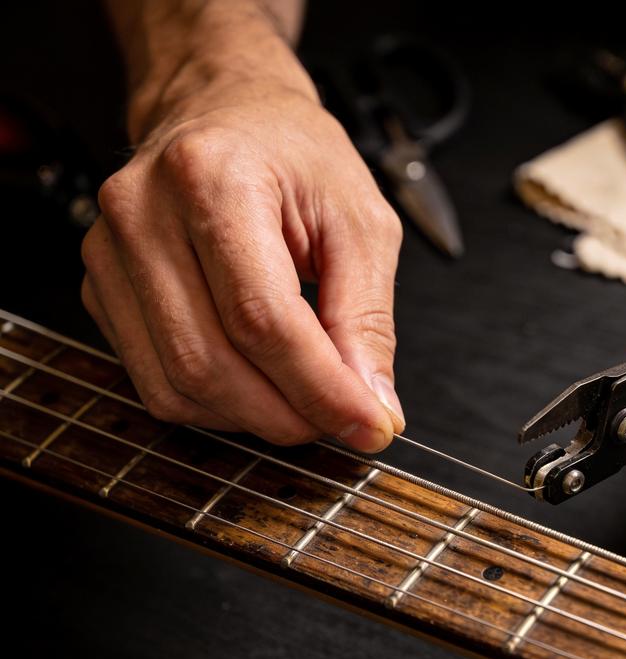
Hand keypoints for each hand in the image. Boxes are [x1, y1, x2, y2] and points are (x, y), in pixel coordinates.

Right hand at [82, 37, 402, 451]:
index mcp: (211, 177)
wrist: (227, 113)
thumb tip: (373, 406)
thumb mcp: (362, 222)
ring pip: (177, 385)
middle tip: (345, 421)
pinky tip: (261, 383)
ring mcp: (109, 253)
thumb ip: (369, 318)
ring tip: (307, 400)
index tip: (370, 427)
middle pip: (211, 362)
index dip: (321, 389)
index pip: (261, 319)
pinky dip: (218, 403)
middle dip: (290, 414)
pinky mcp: (101, 288)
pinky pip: (156, 380)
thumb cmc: (296, 156)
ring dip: (255, 417)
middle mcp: (142, 213)